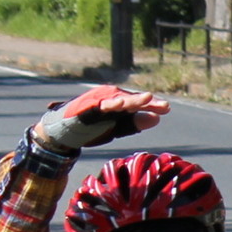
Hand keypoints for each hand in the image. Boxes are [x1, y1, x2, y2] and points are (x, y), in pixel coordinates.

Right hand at [35, 85, 166, 154]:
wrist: (65, 133)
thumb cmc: (92, 128)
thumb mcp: (117, 128)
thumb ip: (134, 124)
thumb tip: (156, 119)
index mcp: (119, 104)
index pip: (138, 103)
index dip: (152, 105)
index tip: (166, 109)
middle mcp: (110, 99)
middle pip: (130, 99)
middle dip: (145, 102)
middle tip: (162, 105)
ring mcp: (98, 101)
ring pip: (117, 99)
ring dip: (131, 100)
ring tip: (146, 99)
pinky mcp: (86, 106)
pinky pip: (98, 104)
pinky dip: (108, 103)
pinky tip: (119, 103)